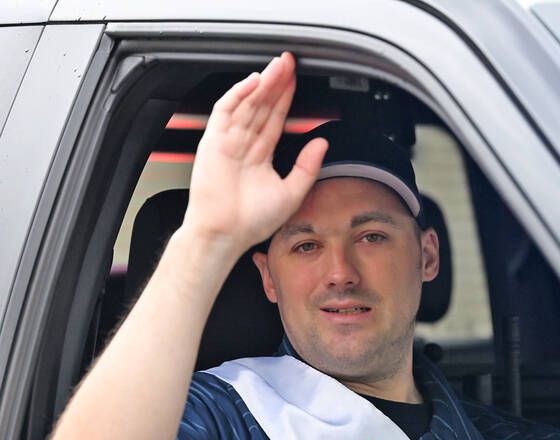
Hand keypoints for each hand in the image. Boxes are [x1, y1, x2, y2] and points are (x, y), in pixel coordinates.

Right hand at [184, 52, 327, 250]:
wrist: (225, 234)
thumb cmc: (252, 222)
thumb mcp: (291, 193)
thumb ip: (307, 168)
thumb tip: (322, 143)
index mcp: (261, 156)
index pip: (276, 119)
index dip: (286, 98)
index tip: (297, 80)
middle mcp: (244, 146)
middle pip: (262, 106)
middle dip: (276, 83)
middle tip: (289, 62)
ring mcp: (228, 141)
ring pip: (247, 103)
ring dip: (261, 83)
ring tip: (277, 66)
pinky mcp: (213, 141)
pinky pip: (225, 111)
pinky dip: (238, 94)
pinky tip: (254, 81)